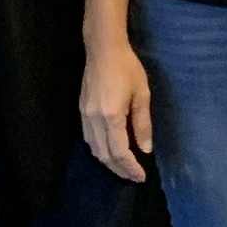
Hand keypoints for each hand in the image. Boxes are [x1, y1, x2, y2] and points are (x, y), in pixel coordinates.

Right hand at [80, 36, 154, 182]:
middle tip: (134, 177)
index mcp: (112, 116)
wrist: (103, 49)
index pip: (120, 152)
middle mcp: (95, 120)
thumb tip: (145, 149)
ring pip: (94, 150)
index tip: (142, 176)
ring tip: (124, 168)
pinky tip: (110, 152)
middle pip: (105, 155)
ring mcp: (85, 116)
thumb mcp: (142, 95)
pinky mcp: (81, 112)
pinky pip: (89, 140)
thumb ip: (143, 124)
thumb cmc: (127, 68)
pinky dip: (100, 151)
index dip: (131, 168)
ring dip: (109, 163)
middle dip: (120, 170)